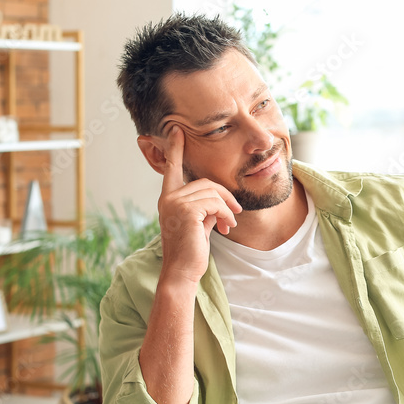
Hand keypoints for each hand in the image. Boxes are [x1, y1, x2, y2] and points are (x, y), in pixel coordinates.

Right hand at [155, 125, 241, 286]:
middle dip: (225, 196)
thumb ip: (205, 208)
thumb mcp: (199, 224)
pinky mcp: (185, 211)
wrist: (182, 272)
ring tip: (230, 224)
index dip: (175, 149)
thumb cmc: (191, 251)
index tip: (177, 131)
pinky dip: (225, 213)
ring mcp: (174, 203)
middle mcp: (168, 198)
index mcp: (168, 198)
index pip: (171, 168)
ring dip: (227, 208)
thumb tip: (222, 203)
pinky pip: (214, 203)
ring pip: (211, 192)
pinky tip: (226, 226)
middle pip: (205, 182)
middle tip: (235, 213)